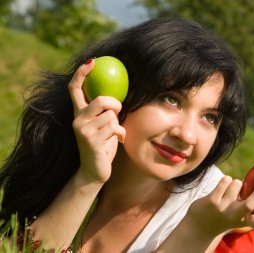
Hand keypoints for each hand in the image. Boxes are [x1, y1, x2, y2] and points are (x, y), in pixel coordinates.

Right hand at [68, 59, 125, 182]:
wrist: (94, 171)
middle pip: (100, 100)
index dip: (81, 73)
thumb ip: (105, 111)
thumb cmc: (102, 145)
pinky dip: (122, 134)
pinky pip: (115, 128)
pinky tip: (119, 140)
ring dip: (117, 124)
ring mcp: (83, 130)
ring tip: (113, 133)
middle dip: (114, 104)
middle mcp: (77, 120)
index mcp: (78, 113)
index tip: (92, 61)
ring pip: (110, 115)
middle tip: (118, 112)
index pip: (74, 89)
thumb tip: (118, 94)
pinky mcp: (91, 141)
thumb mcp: (102, 125)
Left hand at [188, 176, 253, 235]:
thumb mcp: (239, 215)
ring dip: (237, 182)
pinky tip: (224, 185)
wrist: (200, 225)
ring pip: (237, 184)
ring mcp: (222, 208)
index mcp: (243, 222)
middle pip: (250, 204)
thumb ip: (252, 205)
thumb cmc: (225, 215)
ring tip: (232, 190)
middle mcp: (234, 216)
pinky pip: (226, 180)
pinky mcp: (212, 200)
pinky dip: (227, 179)